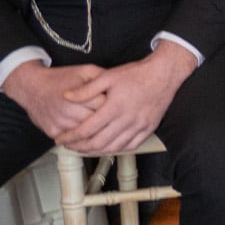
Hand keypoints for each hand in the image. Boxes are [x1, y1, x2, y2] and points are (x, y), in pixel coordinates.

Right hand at [6, 60, 108, 144]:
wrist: (32, 87)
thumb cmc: (62, 78)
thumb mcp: (84, 71)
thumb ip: (103, 76)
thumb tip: (122, 84)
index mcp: (78, 97)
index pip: (104, 108)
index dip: (113, 107)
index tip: (118, 106)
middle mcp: (68, 112)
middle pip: (96, 124)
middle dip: (107, 122)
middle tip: (115, 120)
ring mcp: (60, 124)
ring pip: (85, 136)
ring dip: (96, 134)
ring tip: (107, 130)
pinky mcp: (53, 132)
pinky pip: (72, 141)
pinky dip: (82, 140)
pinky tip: (92, 137)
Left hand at [65, 41, 195, 154]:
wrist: (164, 74)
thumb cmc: (136, 74)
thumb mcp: (107, 76)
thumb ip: (86, 89)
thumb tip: (66, 96)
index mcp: (114, 107)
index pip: (87, 129)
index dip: (71, 137)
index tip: (61, 139)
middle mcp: (126, 120)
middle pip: (98, 142)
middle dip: (80, 147)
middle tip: (69, 146)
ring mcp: (139, 126)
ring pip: (113, 147)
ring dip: (96, 151)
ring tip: (84, 148)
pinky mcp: (148, 128)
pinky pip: (131, 146)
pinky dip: (116, 149)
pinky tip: (108, 147)